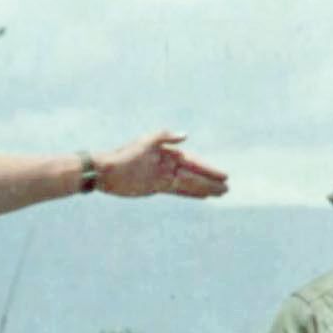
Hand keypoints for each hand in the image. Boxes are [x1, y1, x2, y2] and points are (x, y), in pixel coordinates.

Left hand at [95, 131, 228, 199]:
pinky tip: (202, 197)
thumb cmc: (124, 155)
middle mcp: (168, 165)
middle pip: (194, 175)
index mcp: (168, 153)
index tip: (224, 176)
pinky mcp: (156, 187)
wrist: (105, 172)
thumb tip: (186, 136)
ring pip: (188, 184)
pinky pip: (178, 191)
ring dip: (204, 189)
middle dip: (210, 182)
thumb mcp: (144, 143)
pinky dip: (190, 194)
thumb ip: (165, 137)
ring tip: (220, 194)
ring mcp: (163, 177)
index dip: (209, 170)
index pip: (194, 163)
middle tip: (227, 189)